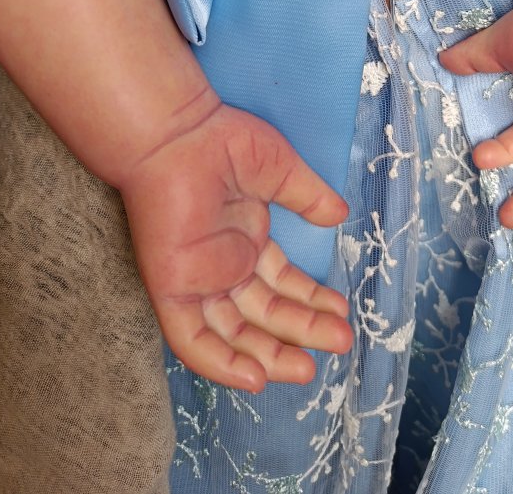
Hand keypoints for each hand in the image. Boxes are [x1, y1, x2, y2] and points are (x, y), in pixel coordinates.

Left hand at [119, 99, 352, 391]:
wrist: (178, 134)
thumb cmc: (223, 141)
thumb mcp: (281, 171)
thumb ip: (308, 197)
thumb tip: (339, 216)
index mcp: (246, 237)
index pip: (281, 283)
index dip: (311, 300)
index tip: (340, 310)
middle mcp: (223, 264)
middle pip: (264, 313)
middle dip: (301, 330)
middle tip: (340, 342)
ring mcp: (199, 278)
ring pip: (235, 332)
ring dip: (271, 354)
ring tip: (309, 368)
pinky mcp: (173, 287)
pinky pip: (192, 338)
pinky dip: (220, 363)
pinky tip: (254, 379)